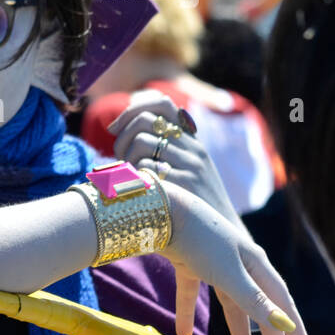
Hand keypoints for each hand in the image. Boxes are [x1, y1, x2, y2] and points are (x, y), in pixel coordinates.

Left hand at [106, 89, 243, 229]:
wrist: (221, 231)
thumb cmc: (191, 198)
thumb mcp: (183, 165)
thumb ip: (161, 144)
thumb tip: (122, 123)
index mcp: (191, 139)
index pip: (162, 103)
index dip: (133, 109)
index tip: (114, 128)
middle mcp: (193, 148)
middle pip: (145, 121)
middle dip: (122, 137)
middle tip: (119, 158)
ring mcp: (190, 165)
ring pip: (142, 142)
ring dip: (126, 158)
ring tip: (129, 176)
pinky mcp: (185, 185)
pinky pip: (146, 167)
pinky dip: (134, 176)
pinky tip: (138, 189)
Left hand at [159, 180, 312, 334]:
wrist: (161, 211)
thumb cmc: (200, 239)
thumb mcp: (229, 274)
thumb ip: (253, 301)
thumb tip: (284, 326)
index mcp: (257, 265)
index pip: (282, 305)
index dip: (295, 332)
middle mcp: (239, 264)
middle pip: (259, 307)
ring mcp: (213, 264)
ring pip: (230, 304)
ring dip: (238, 332)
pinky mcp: (187, 262)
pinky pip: (191, 294)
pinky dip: (188, 314)